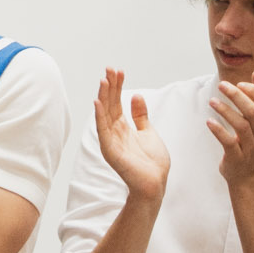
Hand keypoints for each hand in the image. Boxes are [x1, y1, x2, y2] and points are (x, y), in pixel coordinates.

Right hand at [93, 68, 170, 203]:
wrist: (155, 183)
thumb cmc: (152, 162)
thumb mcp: (148, 132)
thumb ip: (140, 115)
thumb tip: (136, 96)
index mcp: (123, 128)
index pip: (117, 103)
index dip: (117, 87)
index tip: (119, 72)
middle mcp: (114, 132)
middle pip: (109, 105)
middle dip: (110, 87)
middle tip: (110, 69)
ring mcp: (111, 141)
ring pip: (105, 114)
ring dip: (103, 96)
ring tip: (104, 80)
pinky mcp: (110, 150)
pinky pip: (103, 130)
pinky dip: (99, 116)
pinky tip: (98, 102)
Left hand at [208, 71, 253, 188]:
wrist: (249, 175)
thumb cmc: (252, 141)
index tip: (242, 82)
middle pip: (253, 111)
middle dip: (238, 96)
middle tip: (222, 85)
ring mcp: (250, 146)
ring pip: (241, 125)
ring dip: (225, 111)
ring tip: (212, 101)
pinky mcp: (236, 157)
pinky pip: (228, 142)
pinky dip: (218, 130)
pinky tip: (209, 121)